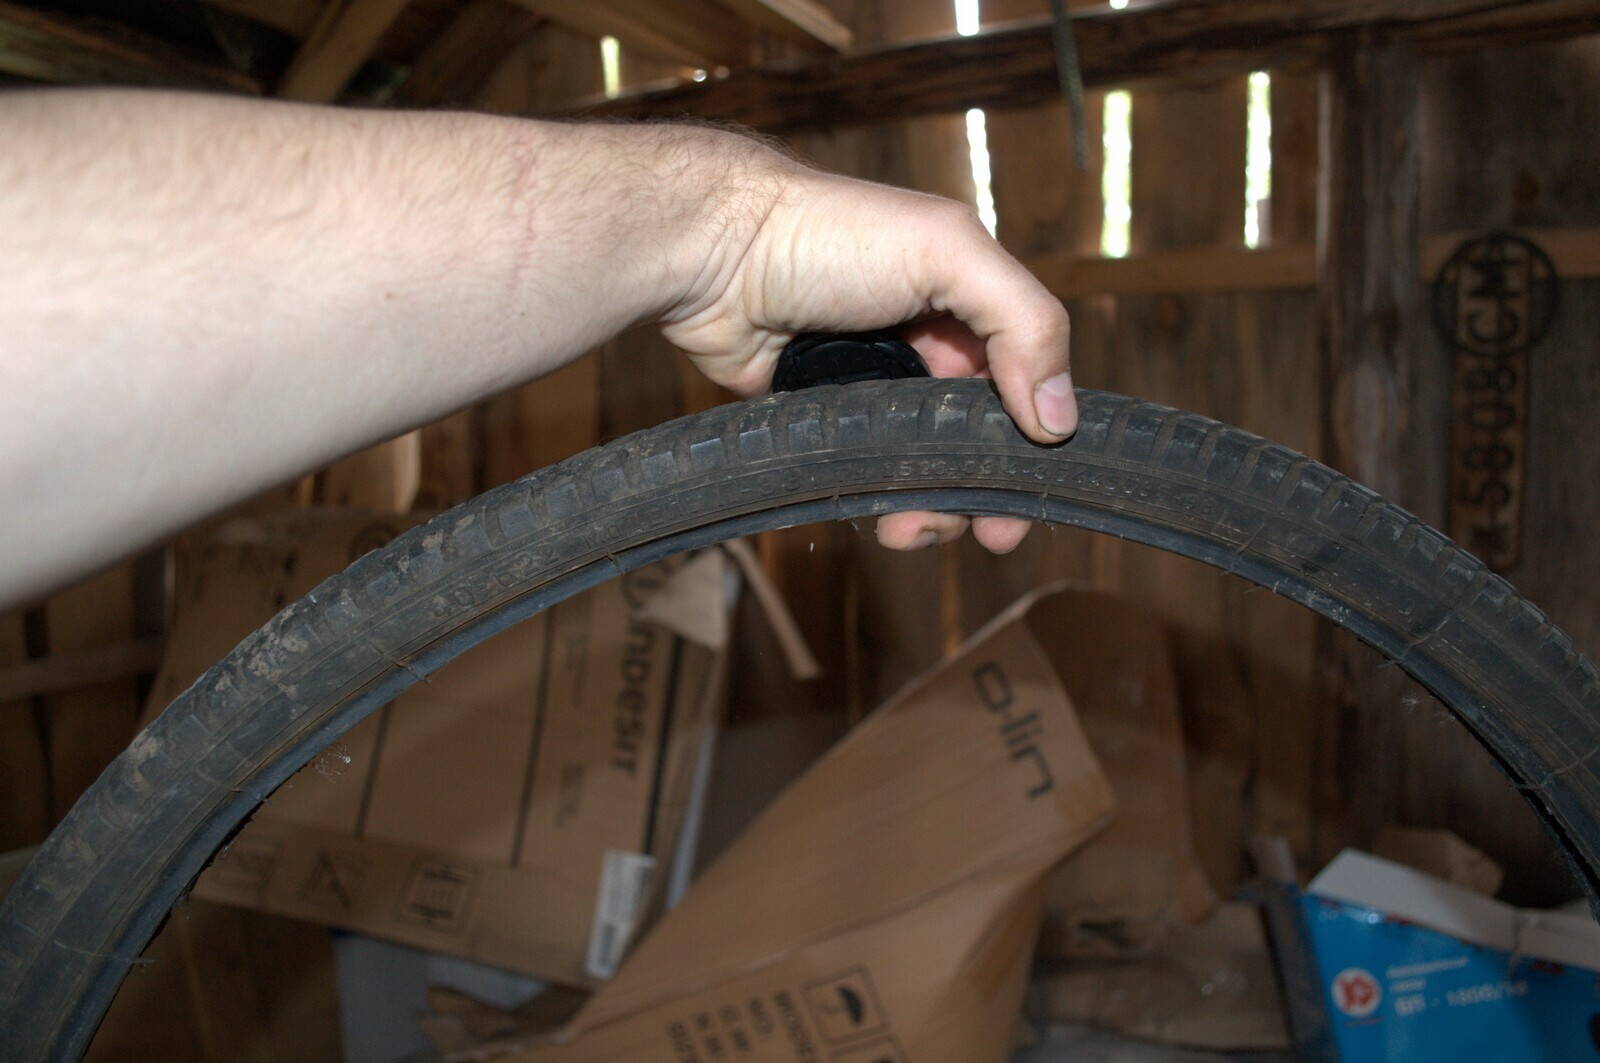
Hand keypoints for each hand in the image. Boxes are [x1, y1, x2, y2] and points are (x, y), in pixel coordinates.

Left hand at [657, 143, 1074, 553]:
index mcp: (966, 300)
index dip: (1035, 437)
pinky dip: (879, 498)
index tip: (1036, 491)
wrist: (714, 254)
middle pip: (975, 436)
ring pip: (921, 465)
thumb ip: (1022, 321)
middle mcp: (926, 344)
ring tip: (910, 528)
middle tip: (991, 536)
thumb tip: (1060, 416)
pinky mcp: (824, 417)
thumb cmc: (828, 235)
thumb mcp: (946, 251)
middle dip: (984, 489)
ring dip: (931, 507)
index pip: (1024, 377)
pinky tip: (877, 513)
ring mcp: (873, 385)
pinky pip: (865, 471)